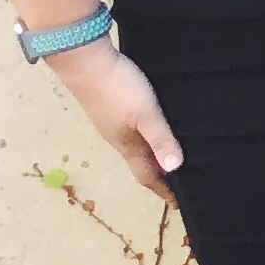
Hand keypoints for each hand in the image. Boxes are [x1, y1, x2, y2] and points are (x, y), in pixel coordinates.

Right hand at [48, 41, 184, 194]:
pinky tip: (150, 130)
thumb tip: (175, 169)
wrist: (85, 61)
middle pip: (140, 164)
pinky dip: (144, 139)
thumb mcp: (146, 115)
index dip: (162, 189)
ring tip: (169, 159)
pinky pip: (130, 132)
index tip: (178, 203)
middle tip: (179, 183)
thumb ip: (160, 140)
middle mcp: (117, 139)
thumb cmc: (118, 89)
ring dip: (151, 157)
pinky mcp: (109, 108)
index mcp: (127, 145)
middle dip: (158, 176)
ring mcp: (111, 123)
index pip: (146, 175)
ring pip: (134, 148)